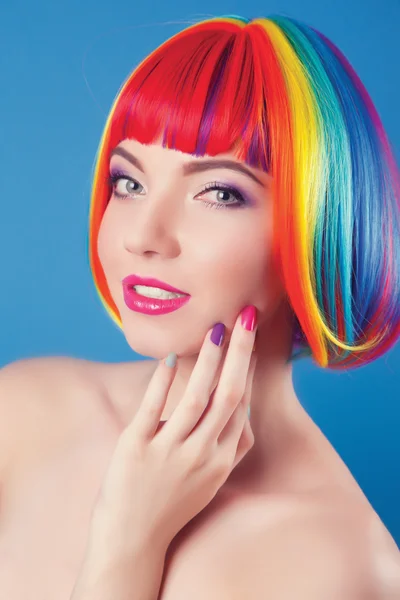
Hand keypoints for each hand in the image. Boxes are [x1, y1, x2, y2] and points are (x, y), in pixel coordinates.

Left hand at [87, 307, 257, 560]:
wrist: (134, 540)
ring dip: (208, 359)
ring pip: (196, 397)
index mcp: (221, 459)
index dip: (247, 368)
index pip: (240, 404)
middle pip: (229, 395)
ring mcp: (169, 451)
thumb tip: (244, 415)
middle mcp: (201, 454)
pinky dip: (163, 381)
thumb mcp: (212, 481)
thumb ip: (230, 448)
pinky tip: (169, 357)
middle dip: (240, 352)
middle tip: (245, 317)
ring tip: (214, 329)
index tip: (249, 338)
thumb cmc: (174, 505)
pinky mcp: (136, 448)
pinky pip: (153, 408)